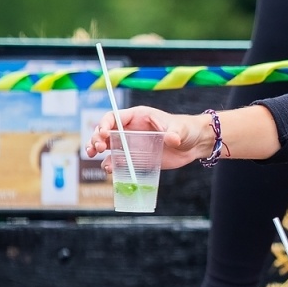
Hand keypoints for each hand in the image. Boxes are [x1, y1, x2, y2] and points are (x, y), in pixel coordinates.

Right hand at [85, 106, 210, 168]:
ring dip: (97, 150)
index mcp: (138, 116)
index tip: (103, 134)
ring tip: (94, 155)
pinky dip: (110, 165)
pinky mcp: (135, 158)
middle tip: (98, 148)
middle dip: (97, 138)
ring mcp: (131, 144)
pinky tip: (109, 170)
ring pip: (107, 146)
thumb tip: (172, 138)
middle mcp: (130, 129)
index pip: (114, 117)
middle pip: (105, 131)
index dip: (105, 124)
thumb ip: (174, 133)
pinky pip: (117, 161)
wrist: (194, 144)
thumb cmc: (186, 130)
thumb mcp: (181, 129)